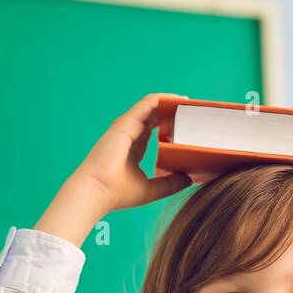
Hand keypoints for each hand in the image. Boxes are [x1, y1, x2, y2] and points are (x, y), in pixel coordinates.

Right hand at [72, 92, 193, 211]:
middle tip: (195, 112)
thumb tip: (189, 179)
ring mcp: (126, 126)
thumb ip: (170, 183)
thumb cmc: (117, 194)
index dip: (171, 123)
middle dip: (174, 110)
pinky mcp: (126, 122)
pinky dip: (164, 98)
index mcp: (134, 147)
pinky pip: (148, 103)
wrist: (97, 193)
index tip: (189, 124)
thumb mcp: (151, 189)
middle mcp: (130, 133)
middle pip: (155, 114)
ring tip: (191, 103)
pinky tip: (180, 100)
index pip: (154, 128)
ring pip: (153, 105)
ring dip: (172, 101)